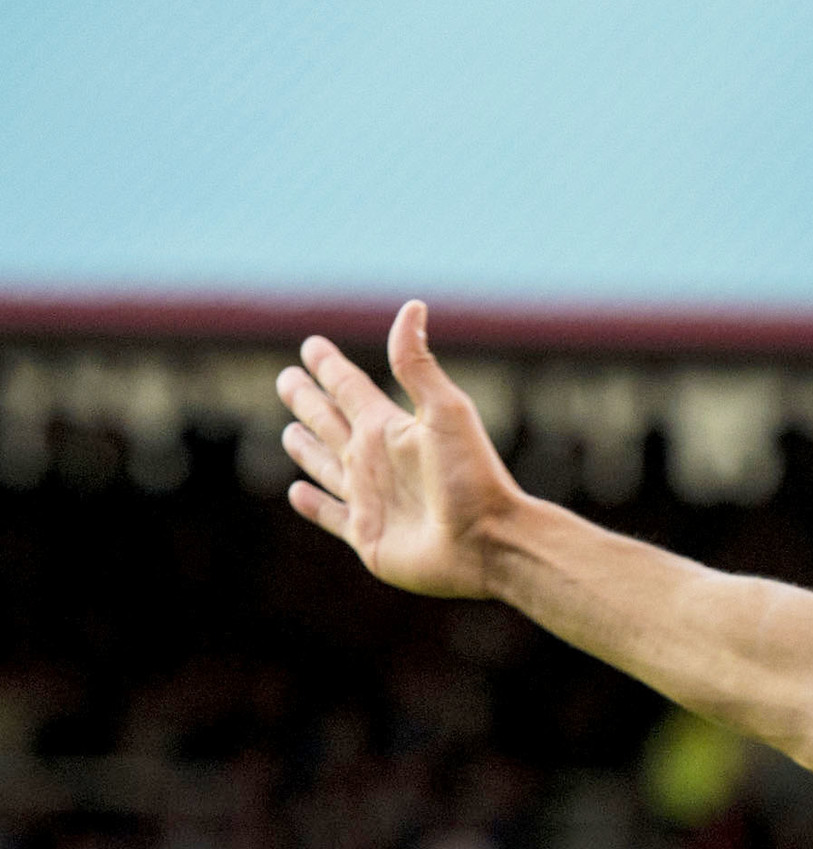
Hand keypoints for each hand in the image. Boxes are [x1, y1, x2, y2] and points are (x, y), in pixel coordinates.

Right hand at [276, 301, 522, 597]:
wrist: (490, 542)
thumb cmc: (472, 478)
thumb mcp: (446, 413)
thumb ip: (418, 366)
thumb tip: (413, 306)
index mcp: (391, 428)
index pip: (350, 387)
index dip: (329, 366)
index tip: (312, 345)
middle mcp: (376, 460)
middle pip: (330, 421)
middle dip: (308, 400)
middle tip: (286, 378)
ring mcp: (370, 498)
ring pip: (325, 465)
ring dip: (306, 449)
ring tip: (291, 432)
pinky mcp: (366, 535)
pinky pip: (331, 516)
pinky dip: (312, 505)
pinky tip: (297, 492)